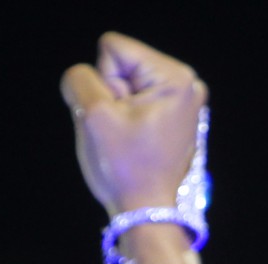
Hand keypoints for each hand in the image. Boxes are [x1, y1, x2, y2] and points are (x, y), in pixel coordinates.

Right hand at [61, 32, 206, 216]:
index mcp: (175, 77)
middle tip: (124, 131)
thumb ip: (80, 79)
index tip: (120, 118)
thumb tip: (84, 76)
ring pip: (125, 83)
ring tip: (131, 137)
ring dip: (118, 108)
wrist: (146, 211)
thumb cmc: (124, 168)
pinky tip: (138, 140)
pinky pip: (136, 99)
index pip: (113, 48)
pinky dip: (129, 117)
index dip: (104, 82)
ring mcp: (184, 98)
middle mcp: (188, 82)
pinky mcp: (176, 113)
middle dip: (113, 95)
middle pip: (122, 63)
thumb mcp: (92, 116)